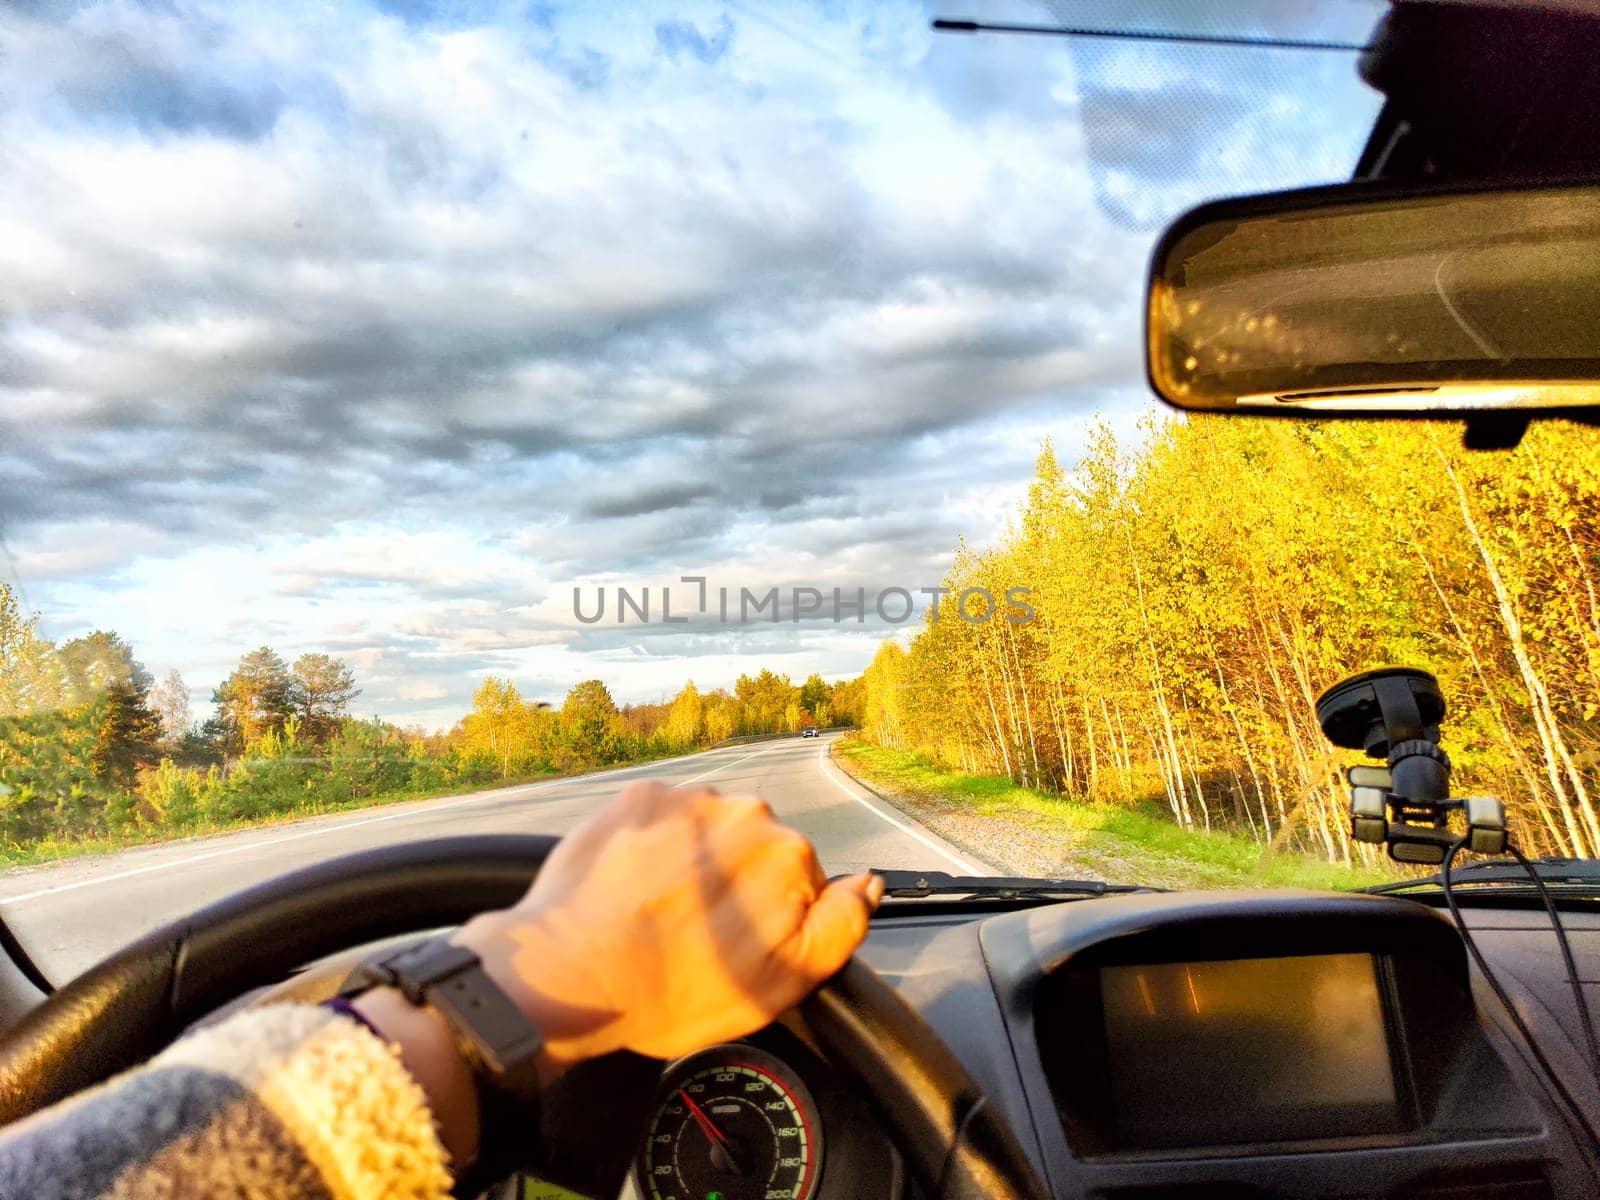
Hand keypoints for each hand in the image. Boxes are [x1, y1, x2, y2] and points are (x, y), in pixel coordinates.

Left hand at [456, 782, 882, 1069]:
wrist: (571, 972)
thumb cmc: (674, 991)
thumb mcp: (782, 985)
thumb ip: (840, 927)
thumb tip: (868, 883)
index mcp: (789, 854)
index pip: (802, 882)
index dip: (774, 919)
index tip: (740, 946)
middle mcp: (745, 811)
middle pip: (757, 848)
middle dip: (737, 883)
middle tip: (697, 935)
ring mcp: (687, 799)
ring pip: (710, 831)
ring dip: (696, 862)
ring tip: (659, 912)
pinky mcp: (638, 797)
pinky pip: (664, 818)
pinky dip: (655, 846)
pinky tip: (635, 886)